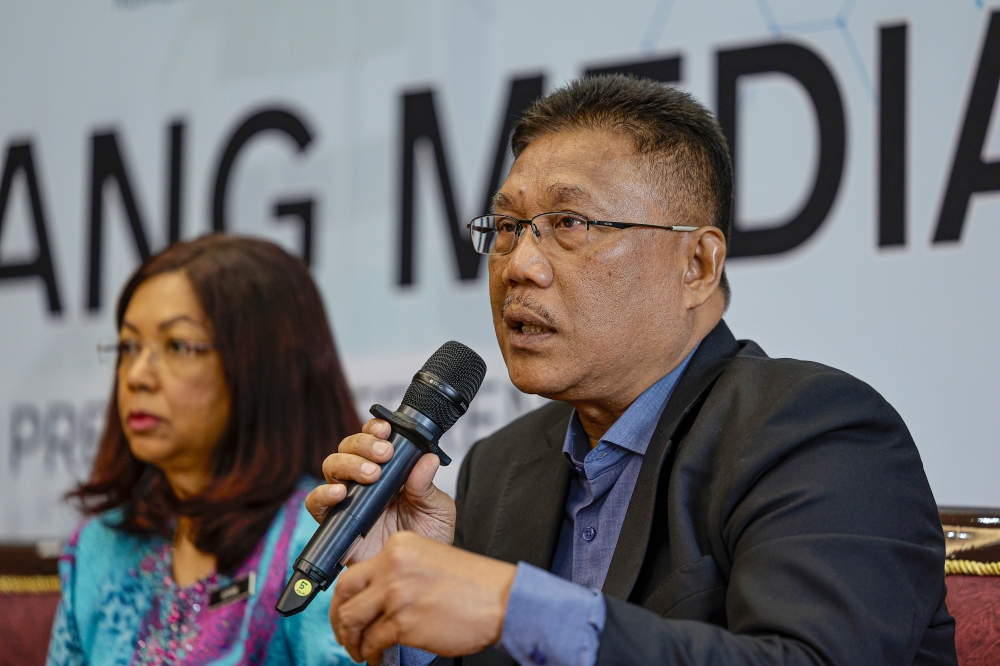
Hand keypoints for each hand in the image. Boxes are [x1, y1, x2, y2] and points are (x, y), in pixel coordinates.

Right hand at [304, 418, 456, 563]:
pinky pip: (316, 503)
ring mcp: (348, 500)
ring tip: (370, 474)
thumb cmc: (427, 537)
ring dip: (348, 464)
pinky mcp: (335, 522)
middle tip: (384, 456)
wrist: (415, 576)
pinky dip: (323, 493)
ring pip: (331, 467)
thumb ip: (428, 486)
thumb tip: (428, 460)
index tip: (387, 431)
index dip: (375, 429)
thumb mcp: (436, 510)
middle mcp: (365, 480)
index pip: (373, 438)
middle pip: (348, 447)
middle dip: (363, 444)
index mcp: (389, 470)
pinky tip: (340, 493)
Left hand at [329, 531, 516, 663]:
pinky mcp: (403, 621)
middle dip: (338, 620)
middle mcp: (392, 565)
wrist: (501, 600)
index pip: (354, 572)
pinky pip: (373, 642)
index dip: (345, 598)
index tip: (346, 611)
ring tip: (361, 651)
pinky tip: (379, 658)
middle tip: (345, 634)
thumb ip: (397, 571)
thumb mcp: (429, 560)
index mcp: (399, 546)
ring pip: (353, 620)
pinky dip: (371, 654)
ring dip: (352, 641)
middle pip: (344, 594)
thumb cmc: (473, 585)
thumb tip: (371, 597)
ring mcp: (396, 594)